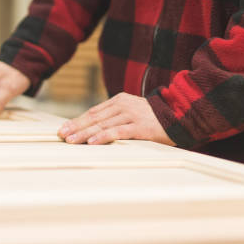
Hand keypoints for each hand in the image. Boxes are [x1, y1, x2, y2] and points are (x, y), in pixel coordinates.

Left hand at [57, 92, 174, 145]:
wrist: (182, 114)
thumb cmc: (155, 118)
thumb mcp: (132, 112)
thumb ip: (116, 117)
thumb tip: (95, 129)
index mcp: (119, 101)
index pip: (93, 112)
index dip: (77, 121)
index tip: (64, 128)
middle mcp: (123, 106)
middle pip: (94, 118)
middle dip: (76, 127)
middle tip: (61, 135)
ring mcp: (131, 115)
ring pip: (102, 125)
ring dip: (84, 134)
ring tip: (71, 140)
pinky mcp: (141, 127)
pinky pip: (118, 132)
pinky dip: (103, 137)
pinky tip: (92, 143)